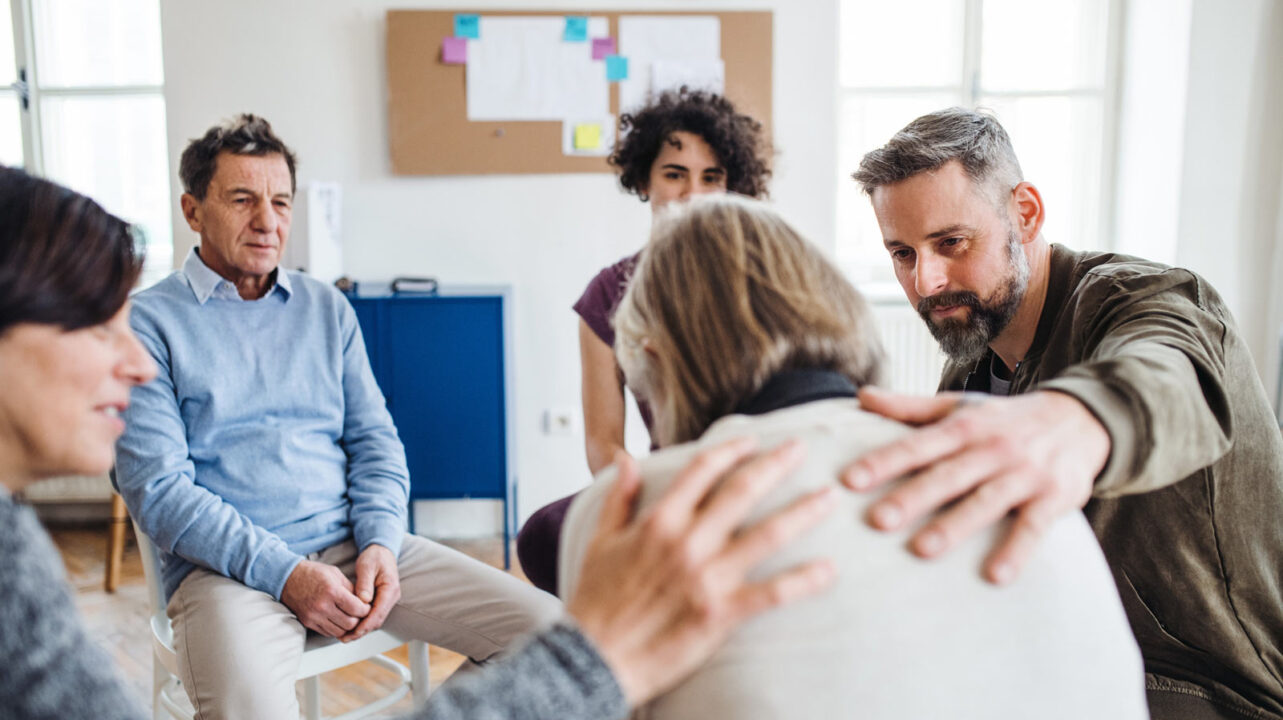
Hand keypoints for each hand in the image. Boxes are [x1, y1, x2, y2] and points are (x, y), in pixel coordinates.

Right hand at [281, 559, 370, 637]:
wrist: (288, 578)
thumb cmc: (313, 574)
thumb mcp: (336, 574)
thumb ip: (351, 589)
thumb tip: (364, 601)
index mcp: (332, 591)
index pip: (356, 609)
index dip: (365, 610)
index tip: (366, 607)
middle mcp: (322, 606)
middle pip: (350, 623)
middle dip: (358, 619)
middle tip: (359, 613)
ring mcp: (314, 616)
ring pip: (339, 632)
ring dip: (347, 626)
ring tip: (349, 617)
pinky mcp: (308, 623)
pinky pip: (328, 632)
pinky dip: (336, 629)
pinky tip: (337, 620)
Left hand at [341, 544, 400, 641]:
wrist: (381, 551)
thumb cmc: (374, 557)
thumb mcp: (366, 567)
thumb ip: (364, 584)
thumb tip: (363, 601)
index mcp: (390, 588)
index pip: (378, 612)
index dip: (365, 625)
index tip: (353, 632)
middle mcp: (391, 596)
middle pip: (377, 620)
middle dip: (361, 631)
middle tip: (345, 638)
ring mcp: (387, 600)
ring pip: (375, 620)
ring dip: (361, 629)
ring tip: (345, 635)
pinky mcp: (381, 601)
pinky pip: (373, 615)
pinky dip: (362, 623)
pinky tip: (350, 626)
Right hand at [569, 437, 837, 706]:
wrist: (594, 658)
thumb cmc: (595, 603)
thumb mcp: (600, 541)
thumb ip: (619, 498)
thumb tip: (626, 458)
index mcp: (658, 521)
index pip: (702, 470)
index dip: (731, 450)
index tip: (753, 440)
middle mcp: (687, 542)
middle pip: (743, 491)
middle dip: (777, 464)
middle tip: (802, 447)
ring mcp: (707, 577)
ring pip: (767, 535)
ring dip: (803, 512)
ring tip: (830, 497)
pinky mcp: (721, 613)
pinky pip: (773, 592)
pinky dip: (804, 580)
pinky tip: (830, 568)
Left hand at [842, 386, 1108, 583]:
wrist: (1082, 418)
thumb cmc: (1005, 420)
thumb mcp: (960, 407)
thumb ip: (909, 408)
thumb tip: (860, 396)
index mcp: (965, 427)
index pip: (919, 445)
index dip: (885, 461)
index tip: (850, 480)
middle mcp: (993, 448)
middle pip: (948, 475)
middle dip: (912, 497)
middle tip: (877, 520)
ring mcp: (1025, 473)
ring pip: (986, 501)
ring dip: (955, 525)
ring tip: (922, 550)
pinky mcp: (1055, 497)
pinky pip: (1034, 527)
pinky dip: (1017, 551)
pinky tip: (996, 576)